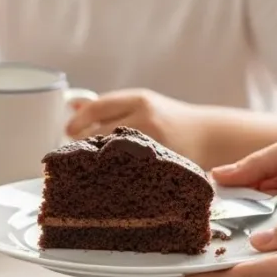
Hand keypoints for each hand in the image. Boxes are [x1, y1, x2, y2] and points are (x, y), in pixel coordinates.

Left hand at [65, 89, 202, 160]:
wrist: (209, 136)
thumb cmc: (168, 120)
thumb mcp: (142, 104)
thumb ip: (109, 107)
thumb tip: (73, 107)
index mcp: (140, 100)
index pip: (97, 108)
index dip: (77, 121)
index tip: (67, 131)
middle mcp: (146, 120)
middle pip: (99, 133)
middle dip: (82, 144)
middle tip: (75, 153)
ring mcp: (154, 144)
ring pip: (110, 154)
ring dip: (94, 160)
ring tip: (89, 165)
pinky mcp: (159, 166)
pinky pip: (126, 172)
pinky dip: (112, 173)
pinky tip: (107, 176)